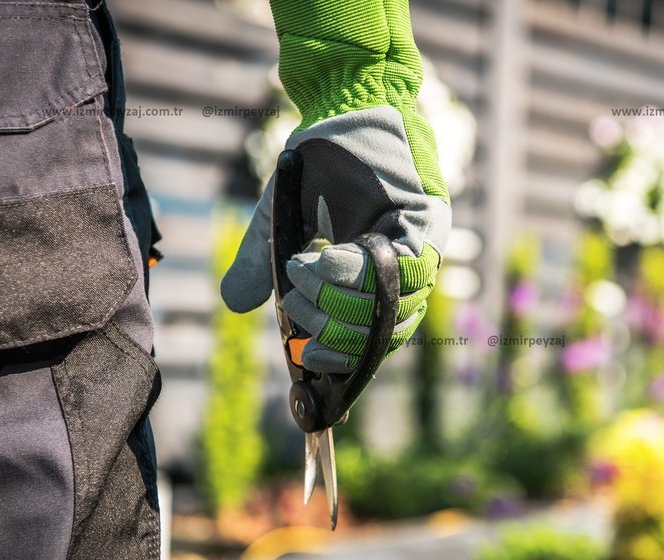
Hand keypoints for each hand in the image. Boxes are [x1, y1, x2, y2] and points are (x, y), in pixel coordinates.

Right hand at [220, 106, 450, 372]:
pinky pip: (398, 268)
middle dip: (330, 328)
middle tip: (293, 305)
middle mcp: (410, 270)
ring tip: (299, 275)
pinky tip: (317, 260)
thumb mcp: (281, 220)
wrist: (345, 99)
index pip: (370, 340)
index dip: (340, 357)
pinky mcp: (429, 222)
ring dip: (335, 300)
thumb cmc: (320, 160)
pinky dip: (351, 272)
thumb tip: (234, 304)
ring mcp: (424, 247)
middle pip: (380, 332)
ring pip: (388, 306)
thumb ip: (262, 264)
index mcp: (380, 278)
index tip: (305, 356)